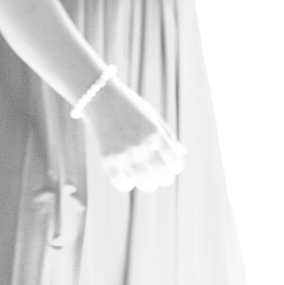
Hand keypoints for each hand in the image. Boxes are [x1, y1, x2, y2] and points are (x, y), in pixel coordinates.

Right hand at [81, 77, 186, 191]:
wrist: (102, 99)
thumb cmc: (132, 108)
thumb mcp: (153, 117)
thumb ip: (168, 135)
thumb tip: (181, 154)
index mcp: (155, 133)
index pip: (174, 160)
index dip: (177, 166)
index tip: (174, 167)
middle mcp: (141, 145)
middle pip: (161, 174)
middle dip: (166, 179)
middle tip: (165, 178)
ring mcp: (123, 155)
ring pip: (143, 182)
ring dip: (149, 185)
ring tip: (150, 182)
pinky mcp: (107, 161)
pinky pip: (121, 183)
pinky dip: (127, 184)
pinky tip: (130, 179)